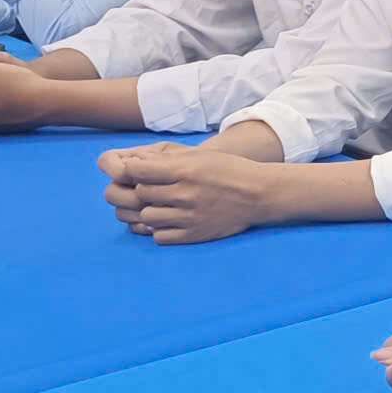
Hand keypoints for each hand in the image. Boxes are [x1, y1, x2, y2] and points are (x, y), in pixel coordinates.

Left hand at [99, 142, 277, 243]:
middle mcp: (185, 194)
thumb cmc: (228, 170)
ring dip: (149, 210)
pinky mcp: (193, 234)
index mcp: (186, 170)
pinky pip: (159, 237)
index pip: (137, 171)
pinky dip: (159, 229)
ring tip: (161, 205)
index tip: (138, 172)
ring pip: (146, 217)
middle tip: (153, 188)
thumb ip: (167, 159)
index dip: (132, 171)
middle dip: (141, 190)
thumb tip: (133, 162)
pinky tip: (169, 220)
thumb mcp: (199, 156)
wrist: (259, 194)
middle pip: (140, 194)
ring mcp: (189, 217)